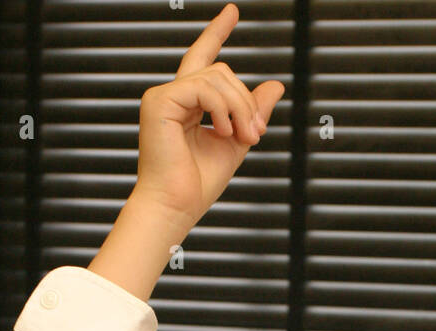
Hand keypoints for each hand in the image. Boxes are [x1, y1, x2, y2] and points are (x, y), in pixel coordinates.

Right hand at [133, 4, 283, 229]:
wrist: (175, 207)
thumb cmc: (198, 184)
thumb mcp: (236, 142)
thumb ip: (252, 114)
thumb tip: (276, 85)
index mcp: (188, 105)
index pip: (204, 59)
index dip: (218, 32)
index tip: (233, 12)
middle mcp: (173, 96)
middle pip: (221, 71)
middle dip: (246, 100)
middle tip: (255, 133)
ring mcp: (163, 96)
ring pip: (216, 76)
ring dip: (239, 107)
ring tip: (242, 136)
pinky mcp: (159, 102)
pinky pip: (203, 88)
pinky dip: (221, 109)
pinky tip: (223, 131)